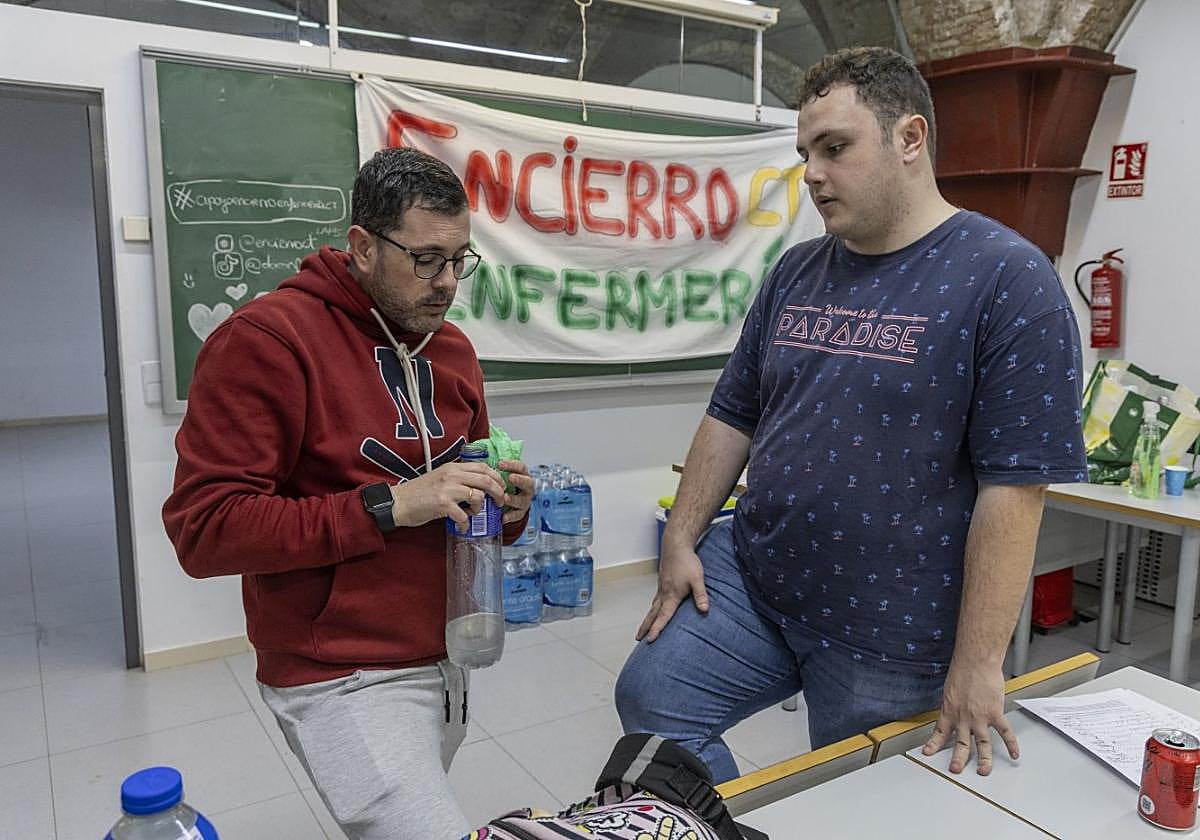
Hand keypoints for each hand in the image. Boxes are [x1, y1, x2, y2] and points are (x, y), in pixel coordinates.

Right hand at [389, 461, 506, 529]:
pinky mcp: (442, 504)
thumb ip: (458, 478)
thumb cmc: (419, 493)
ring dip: (479, 508)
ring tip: (471, 514)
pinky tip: (462, 526)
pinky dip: (466, 523)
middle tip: (499, 503)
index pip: (483, 467)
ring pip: (478, 496)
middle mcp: (452, 475)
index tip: (501, 488)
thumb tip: (479, 486)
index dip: (496, 478)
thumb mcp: (441, 478)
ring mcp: (447, 489)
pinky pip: (464, 515)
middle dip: (497, 492)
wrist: (398, 502)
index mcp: (453, 467)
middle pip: (485, 480)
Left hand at [497, 459, 534, 524]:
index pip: (521, 468)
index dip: (512, 465)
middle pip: (527, 483)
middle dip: (520, 480)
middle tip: (510, 478)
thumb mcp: (504, 478)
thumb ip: (497, 472)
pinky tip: (503, 517)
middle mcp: (526, 488)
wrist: (512, 504)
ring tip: (505, 498)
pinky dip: (510, 516)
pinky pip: (517, 515)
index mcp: (523, 476)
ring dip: (513, 499)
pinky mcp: (521, 513)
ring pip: (522, 500)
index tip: (500, 464)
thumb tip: (482, 465)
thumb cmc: (506, 487)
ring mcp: (524, 501)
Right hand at [635, 537, 708, 642]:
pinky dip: (652, 608)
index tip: (650, 640)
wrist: (676, 545)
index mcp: (671, 595)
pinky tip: (654, 609)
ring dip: (647, 619)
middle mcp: (663, 593)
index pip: (663, 617)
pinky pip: (655, 600)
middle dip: (645, 627)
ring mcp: (661, 588)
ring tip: (642, 629)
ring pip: (652, 607)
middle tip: (637, 639)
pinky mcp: (662, 582)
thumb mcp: (697, 579)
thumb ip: (701, 595)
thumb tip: (704, 610)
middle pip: (652, 614)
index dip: (657, 629)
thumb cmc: (686, 561)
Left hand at [921, 661, 1016, 774]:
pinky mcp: (995, 714)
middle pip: (961, 744)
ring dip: (984, 760)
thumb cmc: (963, 670)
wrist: (975, 662)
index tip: (928, 753)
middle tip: (956, 770)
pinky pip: (1005, 733)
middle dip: (958, 759)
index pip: (940, 732)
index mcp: (950, 711)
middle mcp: (963, 718)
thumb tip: (957, 709)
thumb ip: (954, 704)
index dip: (933, 744)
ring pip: (982, 745)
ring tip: (984, 771)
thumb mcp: (951, 690)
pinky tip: (1014, 754)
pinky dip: (1011, 745)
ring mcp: (980, 718)